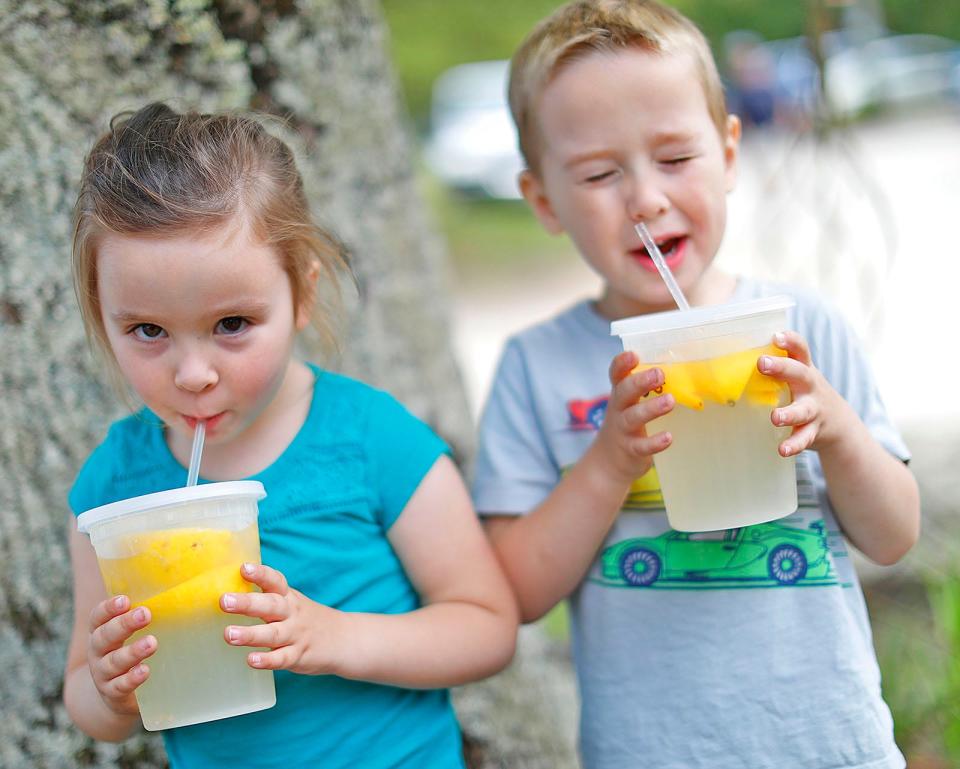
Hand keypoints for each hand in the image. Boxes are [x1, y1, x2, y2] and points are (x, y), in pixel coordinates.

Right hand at [86, 595, 155, 715]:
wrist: (115, 694)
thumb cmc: (130, 650)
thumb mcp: (133, 631)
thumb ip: (146, 611)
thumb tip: (181, 582)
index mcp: (101, 631)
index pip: (98, 617)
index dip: (108, 608)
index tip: (125, 600)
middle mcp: (98, 651)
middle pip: (104, 636)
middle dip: (124, 624)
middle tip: (145, 614)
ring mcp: (103, 673)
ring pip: (113, 661)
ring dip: (132, 652)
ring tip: (152, 643)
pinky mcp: (114, 693)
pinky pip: (120, 686)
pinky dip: (131, 678)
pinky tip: (145, 671)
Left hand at [221, 563, 347, 675]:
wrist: (343, 639)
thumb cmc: (305, 618)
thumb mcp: (291, 602)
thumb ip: (266, 598)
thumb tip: (229, 591)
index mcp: (288, 597)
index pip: (275, 581)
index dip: (260, 574)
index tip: (244, 568)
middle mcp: (292, 613)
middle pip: (270, 605)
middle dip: (247, 603)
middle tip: (224, 601)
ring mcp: (296, 635)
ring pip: (273, 634)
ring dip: (250, 634)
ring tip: (229, 634)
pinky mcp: (299, 656)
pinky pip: (283, 658)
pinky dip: (268, 660)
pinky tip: (252, 660)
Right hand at [593, 350, 673, 485]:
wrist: (608, 461)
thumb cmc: (627, 424)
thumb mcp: (630, 404)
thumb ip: (647, 388)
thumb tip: (685, 369)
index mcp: (620, 393)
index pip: (616, 374)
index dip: (622, 363)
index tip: (634, 355)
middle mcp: (618, 409)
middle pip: (624, 392)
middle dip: (640, 382)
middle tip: (659, 374)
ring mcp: (623, 429)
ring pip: (633, 417)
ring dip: (651, 409)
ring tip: (670, 401)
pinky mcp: (631, 449)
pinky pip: (641, 446)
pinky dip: (654, 442)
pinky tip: (668, 437)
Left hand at [759, 331, 852, 456]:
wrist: (839, 423)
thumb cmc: (804, 392)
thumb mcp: (796, 376)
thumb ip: (773, 367)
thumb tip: (726, 358)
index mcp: (803, 369)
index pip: (800, 350)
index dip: (790, 341)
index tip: (776, 336)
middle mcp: (810, 386)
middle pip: (800, 374)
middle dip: (782, 368)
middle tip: (762, 363)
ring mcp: (813, 409)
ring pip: (803, 410)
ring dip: (789, 413)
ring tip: (775, 417)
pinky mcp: (812, 431)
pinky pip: (803, 438)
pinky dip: (793, 444)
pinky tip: (782, 449)